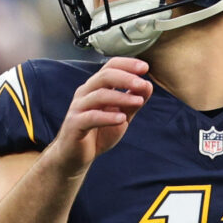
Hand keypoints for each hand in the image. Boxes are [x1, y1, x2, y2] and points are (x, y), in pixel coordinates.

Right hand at [48, 57, 149, 171]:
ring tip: (139, 101)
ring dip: (121, 97)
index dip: (127, 64)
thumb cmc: (98, 134)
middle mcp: (85, 93)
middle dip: (126, 78)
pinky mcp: (74, 124)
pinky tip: (122, 119)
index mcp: (96, 88)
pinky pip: (91, 117)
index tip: (145, 68)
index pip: (110, 67)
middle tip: (143, 84)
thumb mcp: (121, 117)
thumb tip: (148, 85)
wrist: (76, 157)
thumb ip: (133, 103)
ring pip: (99, 95)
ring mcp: (78, 108)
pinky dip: (108, 117)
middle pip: (105, 76)